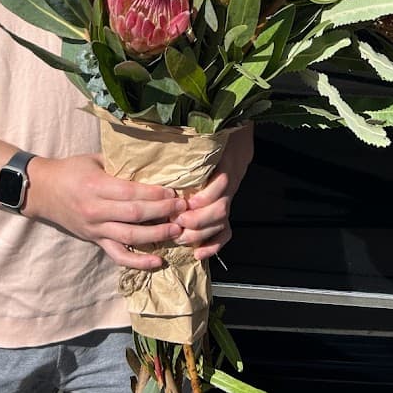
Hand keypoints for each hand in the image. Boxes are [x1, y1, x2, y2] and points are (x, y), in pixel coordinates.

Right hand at [24, 152, 186, 269]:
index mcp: (96, 185)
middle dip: (162, 212)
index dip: (154, 193)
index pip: (130, 192)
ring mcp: (95, 228)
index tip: (173, 192)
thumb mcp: (93, 159)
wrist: (43, 190)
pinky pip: (118, 255)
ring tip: (177, 230)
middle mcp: (96, 210)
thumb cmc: (70, 170)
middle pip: (134, 214)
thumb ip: (119, 164)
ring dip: (156, 235)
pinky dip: (138, 261)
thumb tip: (149, 163)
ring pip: (130, 236)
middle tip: (182, 209)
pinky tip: (157, 261)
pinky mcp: (95, 241)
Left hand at [171, 123, 253, 260]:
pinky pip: (225, 233)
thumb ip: (185, 142)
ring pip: (221, 223)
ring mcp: (227, 201)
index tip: (186, 203)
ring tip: (180, 236)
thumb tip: (159, 139)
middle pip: (221, 208)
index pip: (222, 184)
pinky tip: (198, 254)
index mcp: (223, 165)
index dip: (205, 197)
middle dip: (198, 220)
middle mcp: (227, 187)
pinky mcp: (224, 213)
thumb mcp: (201, 138)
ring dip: (201, 234)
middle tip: (177, 221)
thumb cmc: (210, 142)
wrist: (233, 145)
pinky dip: (213, 246)